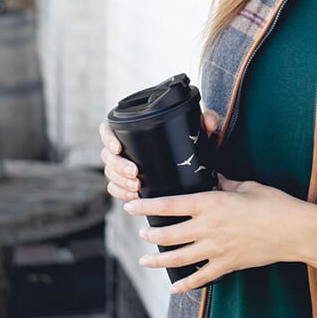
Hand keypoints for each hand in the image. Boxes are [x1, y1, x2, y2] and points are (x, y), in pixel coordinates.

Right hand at [99, 109, 220, 202]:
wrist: (188, 158)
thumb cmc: (187, 137)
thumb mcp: (196, 128)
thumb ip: (205, 120)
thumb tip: (209, 121)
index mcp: (130, 128)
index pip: (108, 129)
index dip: (108, 138)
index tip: (117, 148)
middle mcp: (122, 146)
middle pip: (108, 155)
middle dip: (118, 166)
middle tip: (135, 173)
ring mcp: (122, 164)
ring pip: (110, 172)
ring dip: (120, 181)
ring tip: (136, 188)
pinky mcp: (126, 181)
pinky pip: (115, 188)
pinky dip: (121, 193)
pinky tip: (133, 197)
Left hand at [125, 172, 313, 293]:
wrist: (295, 231)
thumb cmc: (275, 204)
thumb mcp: (248, 186)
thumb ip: (227, 183)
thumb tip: (217, 179)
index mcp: (212, 203)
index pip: (170, 205)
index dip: (147, 206)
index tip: (131, 206)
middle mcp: (209, 227)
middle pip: (169, 234)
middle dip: (150, 235)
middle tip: (142, 235)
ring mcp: (217, 249)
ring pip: (179, 257)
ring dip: (158, 260)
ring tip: (145, 260)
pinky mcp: (227, 265)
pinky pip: (201, 277)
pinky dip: (186, 284)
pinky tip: (174, 287)